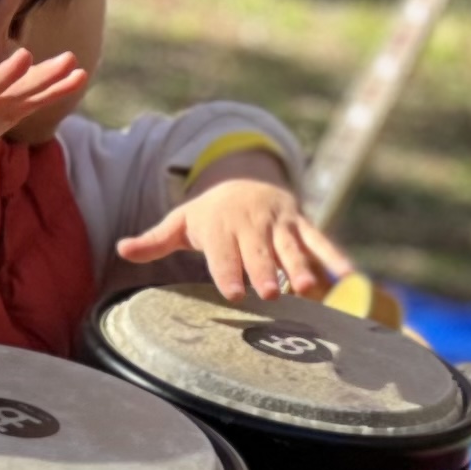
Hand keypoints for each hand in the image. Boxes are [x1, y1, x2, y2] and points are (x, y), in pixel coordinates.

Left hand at [118, 165, 351, 303]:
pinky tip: (350, 278)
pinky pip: (320, 240)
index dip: (227, 271)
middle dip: (265, 271)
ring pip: (291, 247)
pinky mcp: (302, 223)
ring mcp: (280, 224)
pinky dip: (335, 256)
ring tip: (307, 289)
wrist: (244, 176)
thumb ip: (153, 240)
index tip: (232, 291)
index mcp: (221, 227)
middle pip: (259, 252)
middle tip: (269, 293)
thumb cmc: (209, 212)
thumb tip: (120, 248)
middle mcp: (252, 225)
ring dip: (300, 267)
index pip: (223, 253)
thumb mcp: (180, 222)